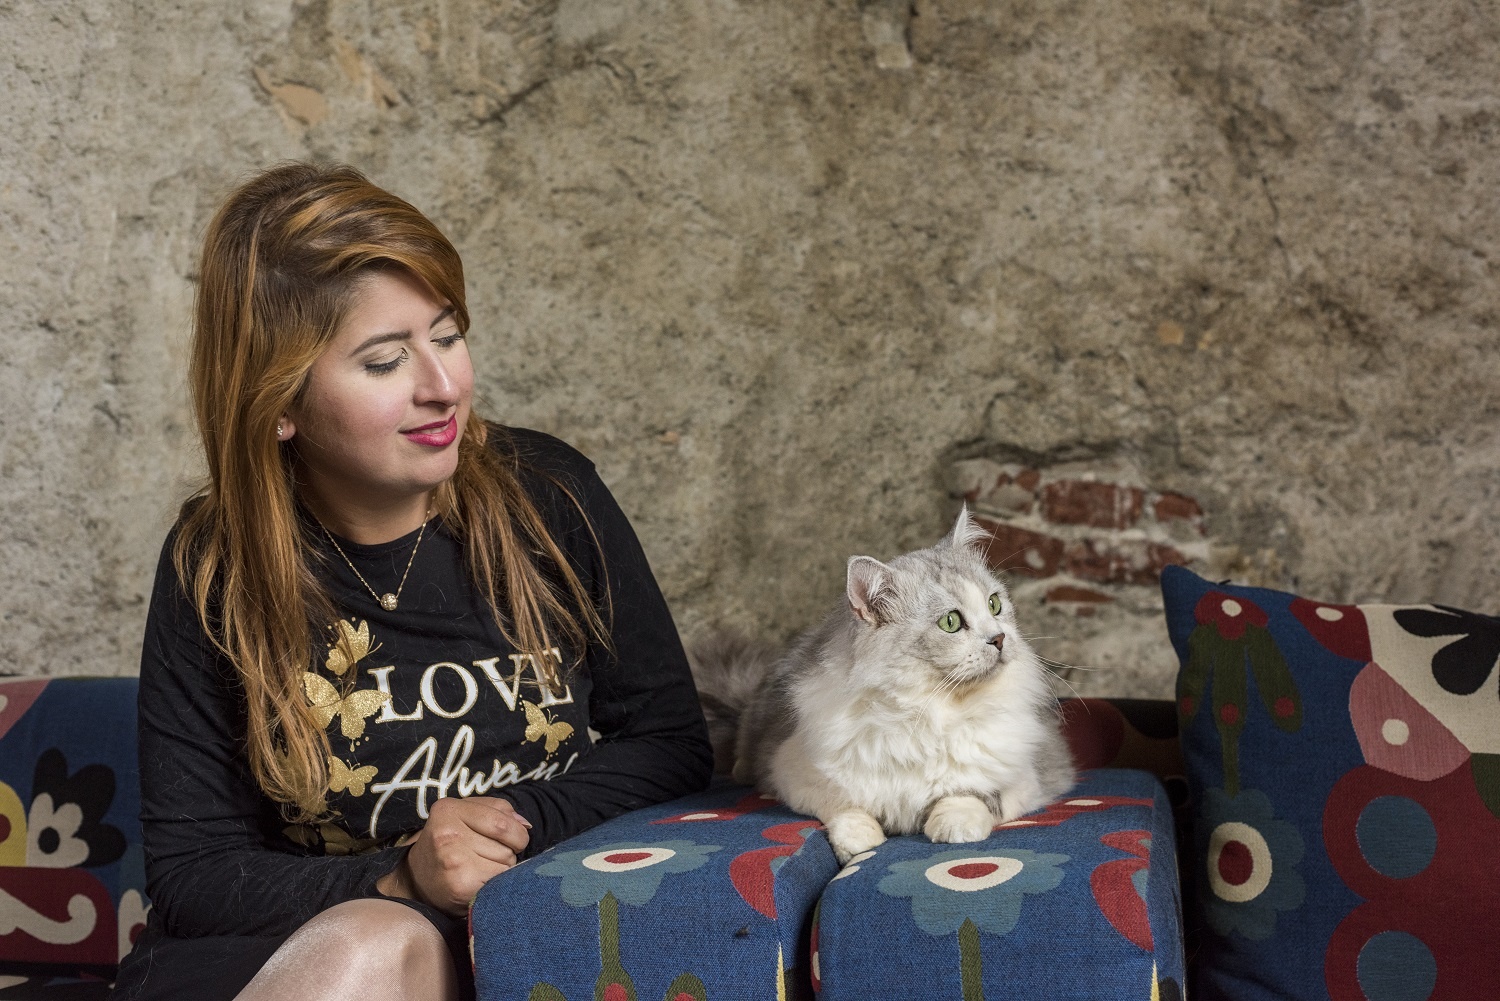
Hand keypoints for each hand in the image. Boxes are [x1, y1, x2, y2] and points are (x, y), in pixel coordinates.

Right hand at [377, 796, 530, 916]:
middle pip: (508, 846)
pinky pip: (499, 884)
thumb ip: (498, 810)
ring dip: (501, 869)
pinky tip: (479, 884)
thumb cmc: (450, 842)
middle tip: (488, 856)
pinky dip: (496, 886)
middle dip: (508, 852)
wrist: (417, 880)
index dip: (516, 833)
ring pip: (506, 866)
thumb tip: (525, 826)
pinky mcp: (460, 887)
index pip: (504, 822)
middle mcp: (448, 834)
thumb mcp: (466, 813)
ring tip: (480, 869)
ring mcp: (453, 861)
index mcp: (448, 809)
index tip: (511, 839)